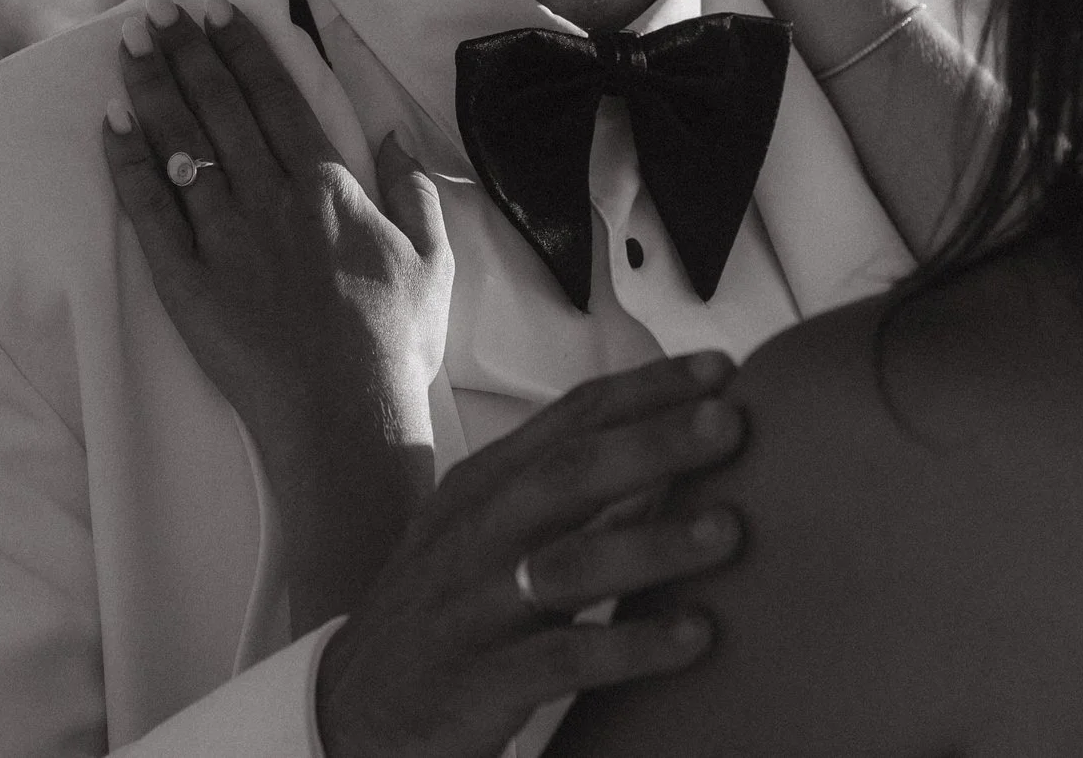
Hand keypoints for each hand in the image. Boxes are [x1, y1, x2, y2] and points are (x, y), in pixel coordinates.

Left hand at [103, 0, 451, 625]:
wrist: (347, 418)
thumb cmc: (397, 343)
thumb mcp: (433, 259)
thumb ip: (415, 190)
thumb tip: (394, 134)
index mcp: (330, 187)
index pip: (276, 99)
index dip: (243, 49)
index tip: (217, 10)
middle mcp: (272, 200)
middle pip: (220, 109)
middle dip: (187, 52)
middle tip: (158, 12)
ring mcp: (226, 239)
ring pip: (180, 146)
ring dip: (152, 90)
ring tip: (128, 47)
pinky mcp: (187, 283)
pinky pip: (150, 212)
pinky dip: (128, 165)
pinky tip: (112, 126)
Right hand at [315, 351, 747, 757]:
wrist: (351, 713)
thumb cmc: (446, 612)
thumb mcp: (492, 537)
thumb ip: (575, 500)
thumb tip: (677, 458)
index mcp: (483, 487)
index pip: (570, 418)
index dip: (645, 389)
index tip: (719, 370)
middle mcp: (476, 535)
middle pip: (567, 472)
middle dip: (652, 441)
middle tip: (730, 421)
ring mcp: (474, 607)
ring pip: (567, 562)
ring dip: (653, 542)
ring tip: (730, 528)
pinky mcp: (480, 680)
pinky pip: (563, 658)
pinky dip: (632, 644)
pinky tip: (694, 634)